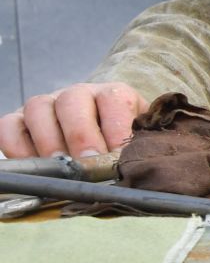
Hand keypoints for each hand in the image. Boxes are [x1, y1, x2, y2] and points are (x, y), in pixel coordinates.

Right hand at [0, 83, 147, 158]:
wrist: (100, 138)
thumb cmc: (124, 143)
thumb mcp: (141, 140)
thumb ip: (142, 146)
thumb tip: (139, 165)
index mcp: (114, 94)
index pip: (115, 99)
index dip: (116, 128)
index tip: (118, 156)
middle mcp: (78, 94)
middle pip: (73, 101)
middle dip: (80, 134)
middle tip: (86, 163)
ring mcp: (46, 105)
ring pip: (38, 109)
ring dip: (48, 141)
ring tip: (61, 167)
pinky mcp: (20, 121)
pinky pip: (9, 126)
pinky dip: (16, 147)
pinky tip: (34, 168)